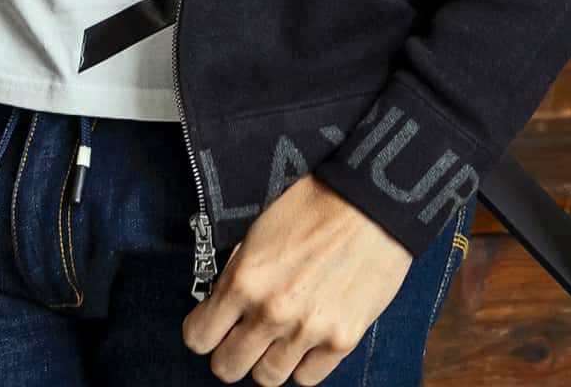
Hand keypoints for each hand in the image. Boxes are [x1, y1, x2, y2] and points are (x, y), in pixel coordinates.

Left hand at [181, 172, 411, 383]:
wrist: (372, 201)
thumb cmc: (317, 203)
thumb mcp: (260, 229)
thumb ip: (238, 271)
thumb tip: (222, 301)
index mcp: (244, 279)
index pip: (198, 337)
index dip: (203, 330)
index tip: (213, 324)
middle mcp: (271, 312)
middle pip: (227, 368)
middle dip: (231, 351)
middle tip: (243, 334)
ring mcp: (307, 330)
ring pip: (266, 378)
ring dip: (267, 360)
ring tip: (277, 336)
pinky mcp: (341, 341)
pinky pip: (307, 378)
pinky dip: (302, 363)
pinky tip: (306, 338)